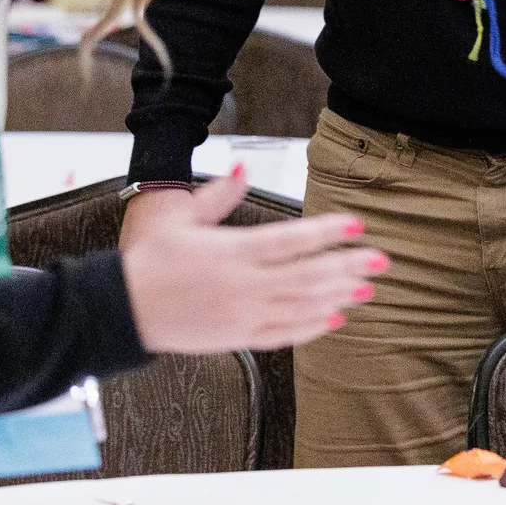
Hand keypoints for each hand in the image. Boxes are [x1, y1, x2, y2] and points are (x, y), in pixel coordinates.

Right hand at [120, 168, 385, 353]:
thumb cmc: (152, 260)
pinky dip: (311, 327)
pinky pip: (283, 334)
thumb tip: (244, 167)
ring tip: (366, 289)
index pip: (291, 240)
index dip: (327, 233)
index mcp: (232, 251)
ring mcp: (243, 314)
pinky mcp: (238, 338)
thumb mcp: (181, 218)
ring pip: (301, 306)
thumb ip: (218, 195)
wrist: (124, 309)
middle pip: (307, 275)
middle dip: (347, 267)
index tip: (356, 225)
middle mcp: (244, 285)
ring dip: (337, 297)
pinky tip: (334, 318)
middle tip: (381, 260)